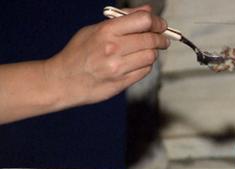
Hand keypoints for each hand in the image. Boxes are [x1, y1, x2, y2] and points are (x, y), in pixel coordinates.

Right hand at [45, 5, 169, 107]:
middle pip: (151, 40)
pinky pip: (144, 72)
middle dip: (161, 39)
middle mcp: (113, 49)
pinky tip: (138, 63)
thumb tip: (147, 10)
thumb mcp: (95, 29)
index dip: (157, 22)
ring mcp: (117, 68)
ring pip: (150, 57)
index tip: (161, 25)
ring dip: (153, 53)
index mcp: (106, 31)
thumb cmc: (78, 53)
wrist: (62, 81)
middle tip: (163, 40)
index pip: (143, 21)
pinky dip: (145, 66)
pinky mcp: (121, 83)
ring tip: (147, 52)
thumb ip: (123, 19)